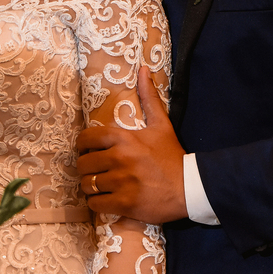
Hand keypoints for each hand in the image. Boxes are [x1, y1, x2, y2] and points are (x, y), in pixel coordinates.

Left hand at [77, 65, 187, 223]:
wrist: (190, 187)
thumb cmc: (172, 156)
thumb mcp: (161, 125)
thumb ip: (149, 98)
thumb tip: (142, 69)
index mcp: (125, 138)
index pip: (87, 138)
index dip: (82, 146)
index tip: (88, 151)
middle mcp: (120, 159)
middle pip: (84, 164)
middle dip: (87, 168)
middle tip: (96, 171)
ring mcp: (121, 182)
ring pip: (87, 185)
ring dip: (91, 186)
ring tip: (101, 186)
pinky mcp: (124, 203)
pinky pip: (95, 204)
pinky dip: (97, 203)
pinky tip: (107, 199)